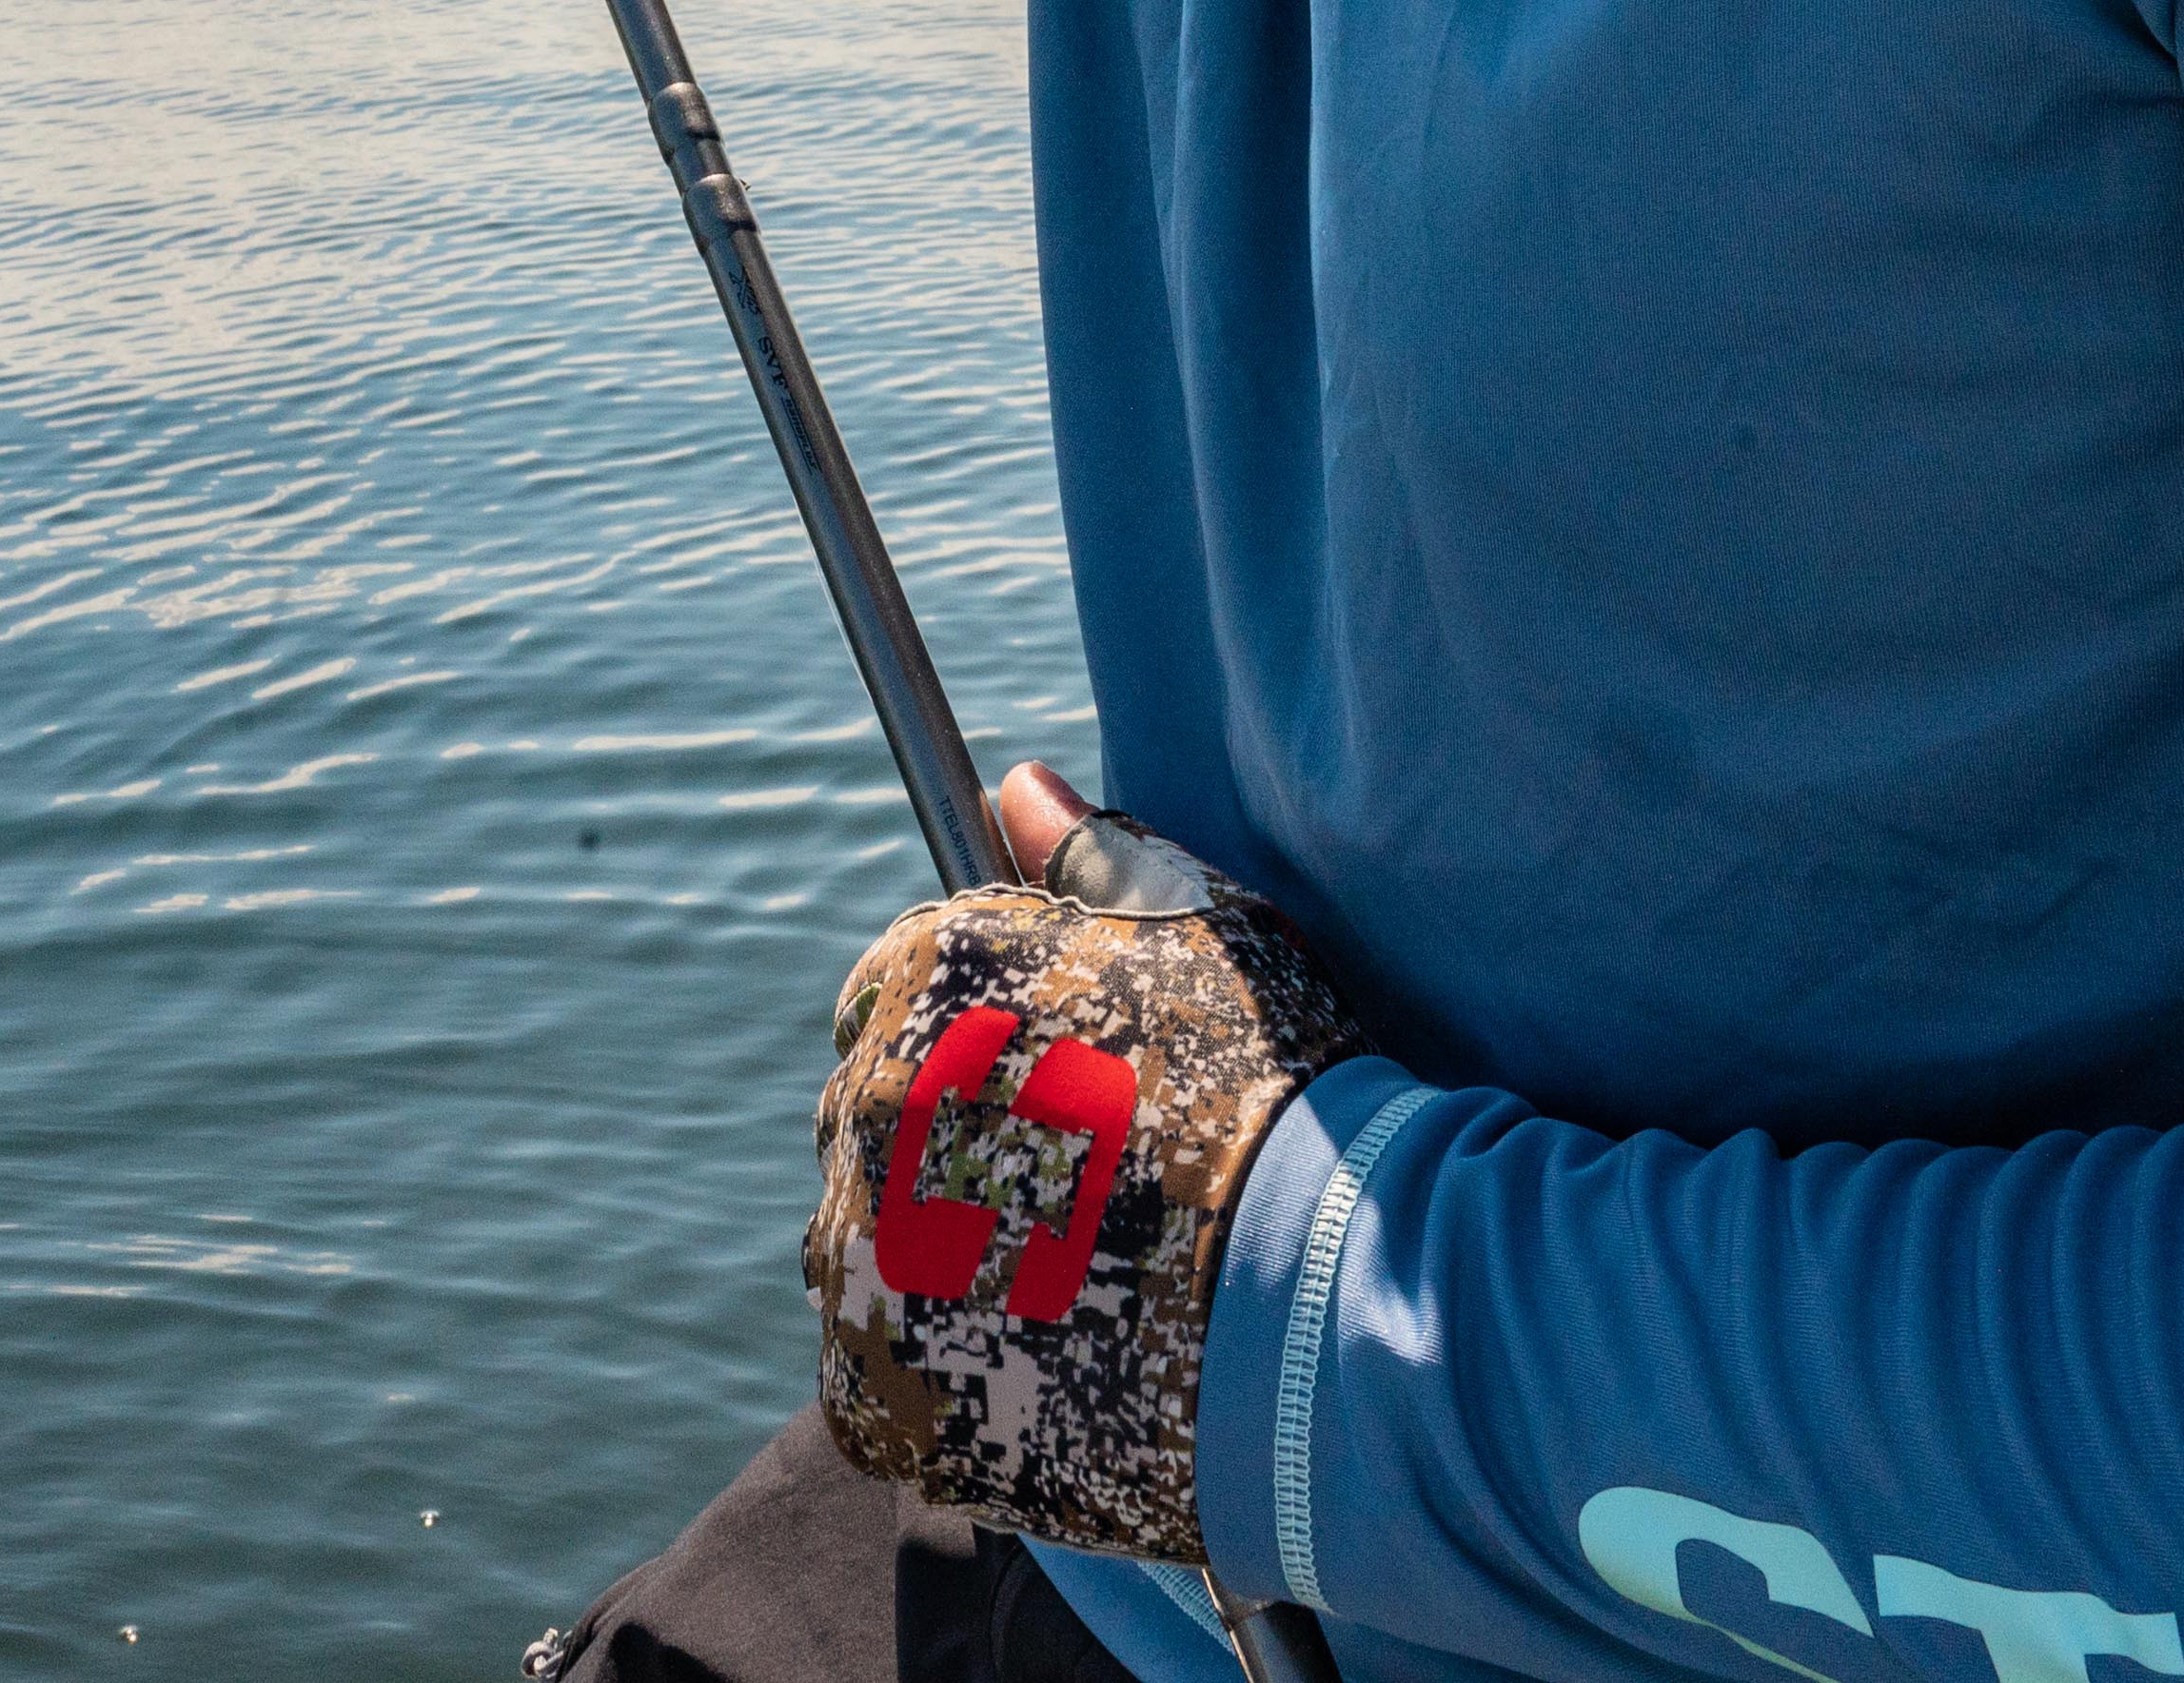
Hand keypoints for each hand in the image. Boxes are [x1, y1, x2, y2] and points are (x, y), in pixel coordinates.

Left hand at [805, 763, 1369, 1566]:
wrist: (1325, 1299)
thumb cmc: (1278, 1095)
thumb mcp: (1200, 934)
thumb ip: (1089, 856)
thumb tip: (1017, 785)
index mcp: (923, 978)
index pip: (894, 1007)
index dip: (978, 1059)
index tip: (1056, 1106)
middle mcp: (863, 1107)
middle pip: (876, 1129)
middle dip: (950, 1160)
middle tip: (1081, 1207)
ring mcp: (858, 1261)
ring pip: (868, 1256)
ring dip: (937, 1271)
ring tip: (1075, 1296)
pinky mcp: (873, 1397)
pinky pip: (882, 1381)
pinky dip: (947, 1383)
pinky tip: (1051, 1371)